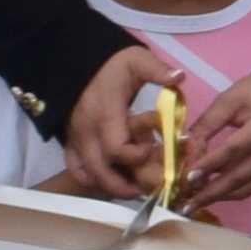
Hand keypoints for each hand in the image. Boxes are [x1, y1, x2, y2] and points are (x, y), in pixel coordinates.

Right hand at [63, 49, 193, 192]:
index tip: (154, 148)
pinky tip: (112, 180)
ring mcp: (77, 139)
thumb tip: (179, 77)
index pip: (117, 148)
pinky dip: (92, 180)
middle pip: (101, 171)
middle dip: (125, 184)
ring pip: (88, 175)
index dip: (137, 156)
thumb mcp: (136, 60)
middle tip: (149, 188)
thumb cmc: (112, 64)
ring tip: (135, 189)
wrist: (79, 62)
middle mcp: (87, 132)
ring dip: (111, 186)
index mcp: (105, 114)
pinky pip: (76, 169)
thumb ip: (156, 69)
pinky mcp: (71, 142)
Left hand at [180, 66, 250, 208]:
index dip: (208, 165)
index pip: (232, 151)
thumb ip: (206, 124)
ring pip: (244, 189)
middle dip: (209, 192)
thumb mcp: (229, 99)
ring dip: (218, 198)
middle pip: (238, 177)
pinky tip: (212, 193)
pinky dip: (230, 193)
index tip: (184, 177)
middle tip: (183, 202)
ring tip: (193, 203)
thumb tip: (184, 149)